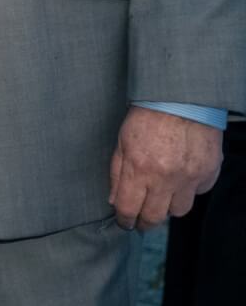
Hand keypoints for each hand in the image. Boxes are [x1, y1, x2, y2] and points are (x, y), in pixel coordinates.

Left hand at [109, 107, 221, 230]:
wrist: (181, 100)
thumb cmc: (147, 117)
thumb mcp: (121, 141)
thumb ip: (117, 173)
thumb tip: (114, 200)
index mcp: (139, 168)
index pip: (128, 208)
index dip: (124, 220)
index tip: (123, 222)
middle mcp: (165, 178)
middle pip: (154, 216)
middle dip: (144, 223)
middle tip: (140, 222)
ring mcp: (190, 177)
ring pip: (178, 211)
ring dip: (167, 208)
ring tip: (160, 198)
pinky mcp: (208, 173)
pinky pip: (197, 194)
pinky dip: (188, 191)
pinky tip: (180, 179)